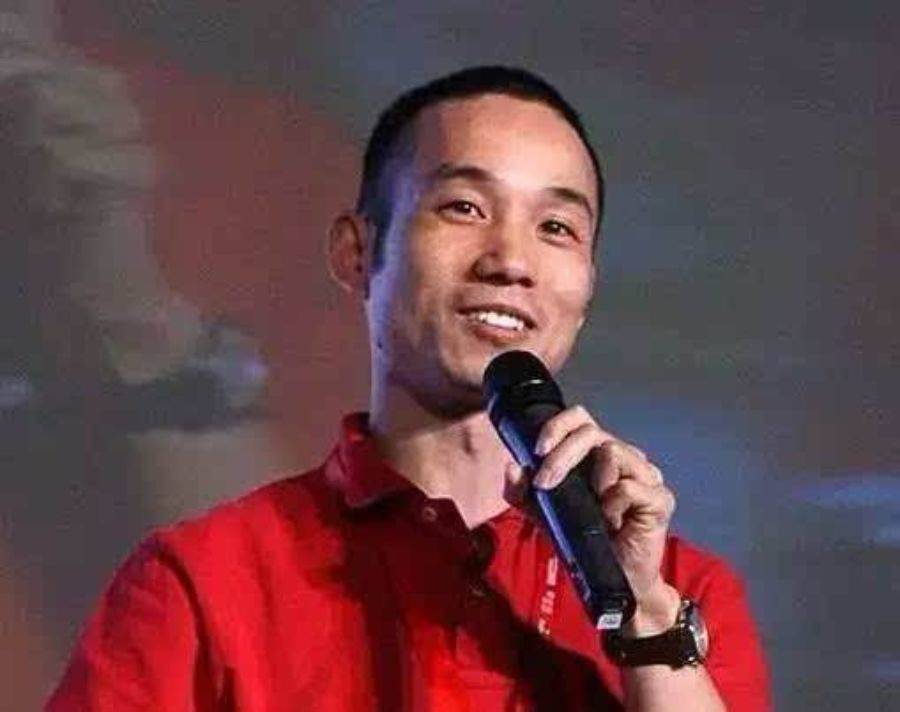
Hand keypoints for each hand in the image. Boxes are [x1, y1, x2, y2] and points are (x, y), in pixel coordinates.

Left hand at [504, 405, 679, 634]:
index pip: (580, 418)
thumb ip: (522, 493)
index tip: (538, 450)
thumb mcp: (543, 515)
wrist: (615, 580)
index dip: (557, 426)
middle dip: (561, 457)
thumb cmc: (583, 540)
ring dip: (593, 483)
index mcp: (596, 454)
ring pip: (613, 452)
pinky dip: (613, 505)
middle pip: (591, 432)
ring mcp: (645, 475)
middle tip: (545, 484)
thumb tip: (512, 466)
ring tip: (594, 510)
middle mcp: (623, 456)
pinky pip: (629, 487)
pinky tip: (613, 522)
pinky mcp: (660, 498)